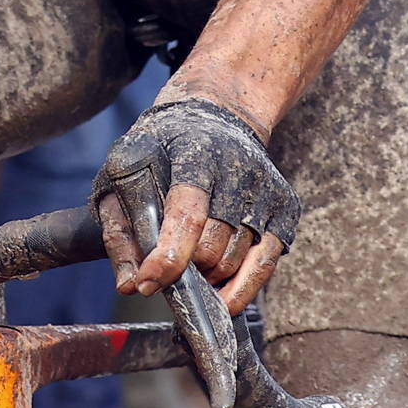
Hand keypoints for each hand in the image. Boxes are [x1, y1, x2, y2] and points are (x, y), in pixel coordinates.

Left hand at [92, 94, 298, 313]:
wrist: (218, 115)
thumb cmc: (163, 150)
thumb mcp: (125, 172)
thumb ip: (121, 229)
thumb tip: (128, 286)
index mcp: (195, 154)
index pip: (188, 216)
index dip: (168, 257)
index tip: (148, 284)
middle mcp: (239, 170)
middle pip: (213, 247)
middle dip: (187, 268)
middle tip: (169, 265)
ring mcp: (267, 190)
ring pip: (237, 261)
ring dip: (210, 277)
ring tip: (192, 264)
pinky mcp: (286, 207)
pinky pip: (265, 264)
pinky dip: (241, 287)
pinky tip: (221, 293)